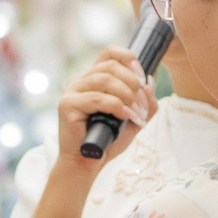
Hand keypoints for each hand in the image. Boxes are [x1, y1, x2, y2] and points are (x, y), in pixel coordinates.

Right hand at [54, 48, 151, 174]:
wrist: (87, 164)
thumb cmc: (108, 141)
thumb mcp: (134, 119)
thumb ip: (145, 102)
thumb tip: (150, 84)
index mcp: (94, 78)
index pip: (110, 53)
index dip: (129, 58)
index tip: (143, 77)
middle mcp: (80, 80)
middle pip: (110, 65)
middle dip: (133, 83)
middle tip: (143, 104)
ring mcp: (71, 91)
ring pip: (105, 79)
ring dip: (127, 95)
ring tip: (137, 113)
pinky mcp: (66, 105)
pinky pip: (97, 98)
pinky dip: (117, 106)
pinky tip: (126, 117)